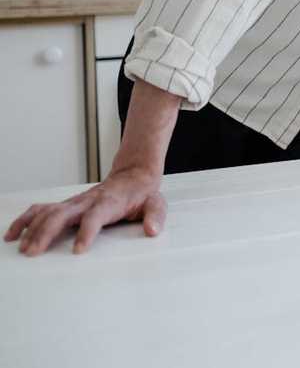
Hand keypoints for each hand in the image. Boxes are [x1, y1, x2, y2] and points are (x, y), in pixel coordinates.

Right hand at [4, 166, 165, 255]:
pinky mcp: (67, 205)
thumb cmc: (142, 195)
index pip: (95, 216)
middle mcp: (88, 201)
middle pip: (63, 214)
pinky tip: (12, 234)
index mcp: (109, 202)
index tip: (78, 250)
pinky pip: (41, 209)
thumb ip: (155, 216)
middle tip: (34, 252)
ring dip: (33, 229)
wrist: (133, 176)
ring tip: (22, 249)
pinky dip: (25, 220)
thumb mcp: (155, 204)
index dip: (86, 232)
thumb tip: (152, 230)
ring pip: (48, 213)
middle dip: (47, 233)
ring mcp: (74, 202)